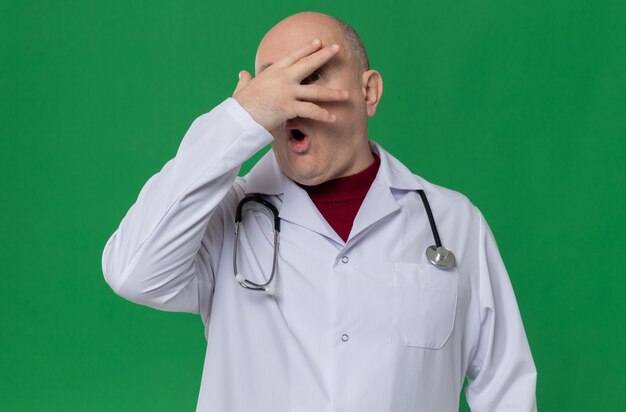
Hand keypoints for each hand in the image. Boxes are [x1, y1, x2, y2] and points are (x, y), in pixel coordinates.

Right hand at [232, 39, 348, 130]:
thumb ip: (245, 79)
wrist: (239, 116)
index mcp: (274, 71)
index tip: (318, 42)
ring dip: (333, 93)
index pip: (294, 56)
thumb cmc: (241, 104)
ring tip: (346, 94)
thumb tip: (242, 74)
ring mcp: (288, 92)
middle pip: (309, 64)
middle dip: (324, 56)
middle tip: (337, 49)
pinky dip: (323, 115)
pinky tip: (334, 118)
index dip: (307, 48)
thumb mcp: (243, 87)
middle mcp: (284, 78)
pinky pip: (311, 111)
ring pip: (316, 91)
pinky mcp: (290, 107)